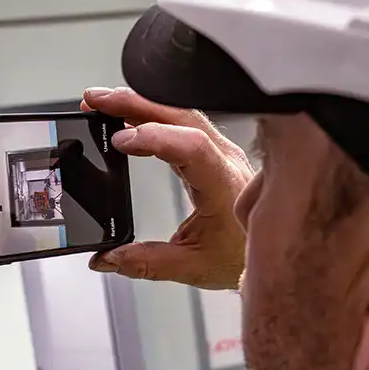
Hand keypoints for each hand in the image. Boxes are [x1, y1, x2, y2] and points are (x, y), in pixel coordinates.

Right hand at [81, 87, 253, 289]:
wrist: (272, 251)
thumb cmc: (241, 256)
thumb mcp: (192, 268)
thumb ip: (146, 263)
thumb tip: (107, 258)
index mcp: (224, 187)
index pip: (192, 147)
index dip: (154, 138)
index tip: (119, 140)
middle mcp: (225, 161)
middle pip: (182, 117)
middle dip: (135, 104)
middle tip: (96, 101)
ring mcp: (220, 152)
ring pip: (181, 113)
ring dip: (140, 104)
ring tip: (102, 104)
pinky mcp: (212, 152)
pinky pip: (182, 122)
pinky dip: (151, 114)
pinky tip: (127, 116)